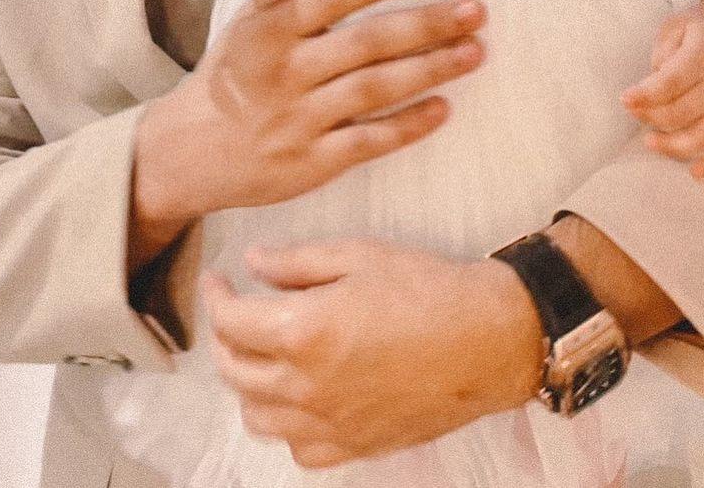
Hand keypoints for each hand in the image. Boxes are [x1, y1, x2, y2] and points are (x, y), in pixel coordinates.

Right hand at [130, 0, 486, 261]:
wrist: (188, 152)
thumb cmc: (231, 76)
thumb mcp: (247, 21)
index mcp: (274, 30)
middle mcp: (289, 71)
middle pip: (366, 42)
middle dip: (425, 25)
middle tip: (476, 10)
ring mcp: (301, 118)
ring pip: (374, 90)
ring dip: (428, 70)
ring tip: (476, 52)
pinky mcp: (312, 162)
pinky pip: (367, 141)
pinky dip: (406, 126)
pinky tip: (443, 108)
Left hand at [202, 238, 540, 467]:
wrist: (487, 339)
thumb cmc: (426, 289)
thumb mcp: (358, 255)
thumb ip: (296, 262)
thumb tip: (252, 263)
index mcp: (304, 332)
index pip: (230, 322)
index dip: (216, 297)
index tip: (219, 281)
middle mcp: (307, 386)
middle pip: (234, 371)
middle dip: (224, 337)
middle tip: (236, 312)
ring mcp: (329, 424)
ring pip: (256, 417)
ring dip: (247, 383)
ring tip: (261, 354)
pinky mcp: (355, 447)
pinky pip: (297, 448)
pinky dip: (284, 425)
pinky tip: (296, 397)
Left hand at [622, 0, 703, 177]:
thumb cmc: (700, 27)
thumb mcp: (676, 26)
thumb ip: (662, 52)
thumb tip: (651, 86)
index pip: (671, 82)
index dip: (645, 95)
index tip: (624, 99)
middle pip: (682, 113)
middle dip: (650, 117)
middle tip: (633, 111)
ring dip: (674, 146)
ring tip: (649, 142)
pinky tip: (694, 173)